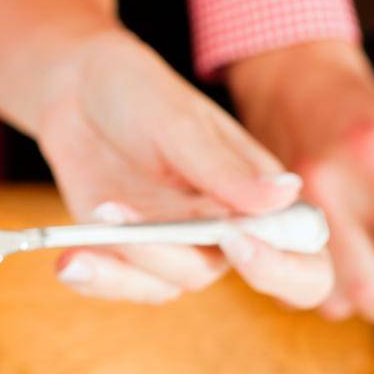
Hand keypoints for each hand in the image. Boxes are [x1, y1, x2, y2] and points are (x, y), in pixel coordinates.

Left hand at [35, 28, 333, 308]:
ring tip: (99, 212)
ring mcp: (180, 244)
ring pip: (174, 283)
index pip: (304, 256)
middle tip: (135, 228)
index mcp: (260, 195)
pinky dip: (98, 277)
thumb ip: (223, 166)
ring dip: (132, 258)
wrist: (75, 89)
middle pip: (229, 279)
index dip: (284, 267)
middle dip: (181, 256)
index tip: (235, 239)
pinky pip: (125, 284)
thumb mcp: (178, 121)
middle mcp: (228, 229)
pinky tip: (69, 262)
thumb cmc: (138, 91)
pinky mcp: (131, 253)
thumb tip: (287, 196)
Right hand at [226, 39, 373, 331]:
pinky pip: (294, 284)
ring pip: (328, 296)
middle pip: (367, 288)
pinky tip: (336, 258)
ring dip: (357, 294)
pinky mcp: (262, 222)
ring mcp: (286, 205)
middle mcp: (324, 183)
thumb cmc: (363, 114)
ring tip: (369, 263)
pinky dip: (321, 284)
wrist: (292, 84)